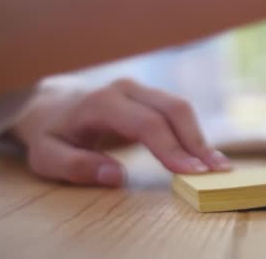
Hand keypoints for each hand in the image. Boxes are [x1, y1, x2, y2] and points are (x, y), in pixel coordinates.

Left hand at [8, 78, 230, 186]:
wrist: (53, 106)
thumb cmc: (52, 134)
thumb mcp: (48, 157)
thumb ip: (76, 167)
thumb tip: (117, 176)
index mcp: (101, 103)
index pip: (146, 123)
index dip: (171, 147)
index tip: (192, 172)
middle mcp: (126, 89)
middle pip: (173, 109)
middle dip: (197, 141)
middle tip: (216, 171)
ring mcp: (141, 90)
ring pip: (180, 108)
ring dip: (201, 137)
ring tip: (218, 165)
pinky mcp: (150, 97)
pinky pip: (178, 112)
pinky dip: (194, 133)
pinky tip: (205, 153)